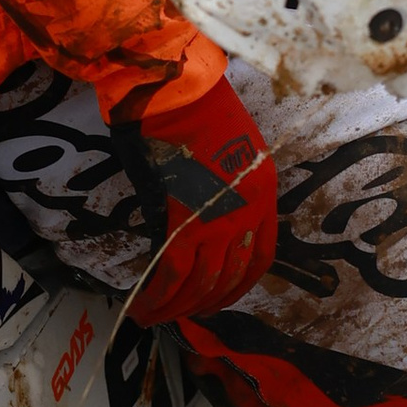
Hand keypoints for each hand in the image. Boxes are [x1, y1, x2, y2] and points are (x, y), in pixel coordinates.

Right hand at [120, 74, 279, 325]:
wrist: (174, 88)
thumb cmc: (194, 108)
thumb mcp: (226, 151)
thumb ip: (219, 191)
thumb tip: (195, 225)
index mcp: (262, 193)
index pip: (261, 258)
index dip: (238, 286)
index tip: (218, 298)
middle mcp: (247, 212)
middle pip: (231, 277)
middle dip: (205, 304)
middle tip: (182, 316)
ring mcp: (217, 218)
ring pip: (200, 283)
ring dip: (178, 308)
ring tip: (156, 318)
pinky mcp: (182, 220)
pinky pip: (172, 274)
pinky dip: (158, 297)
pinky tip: (143, 308)